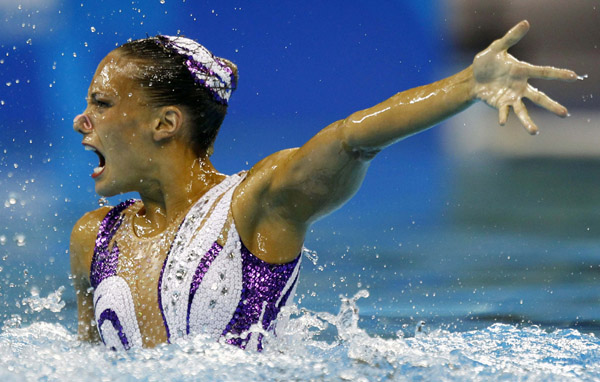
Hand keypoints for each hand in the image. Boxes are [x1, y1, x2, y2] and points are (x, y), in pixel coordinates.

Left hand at [472, 20, 578, 134]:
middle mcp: (520, 87)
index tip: (573, 76)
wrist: (472, 77)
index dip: (558, 74)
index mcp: (522, 71)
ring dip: (528, 121)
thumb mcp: (496, 48)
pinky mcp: (499, 104)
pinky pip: (503, 112)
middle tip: (565, 114)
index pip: (544, 72)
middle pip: (539, 98)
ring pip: (522, 111)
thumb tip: (526, 23)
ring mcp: (511, 97)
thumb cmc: (487, 62)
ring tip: (534, 131)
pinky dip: (503, 116)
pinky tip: (502, 122)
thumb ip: (510, 38)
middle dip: (551, 106)